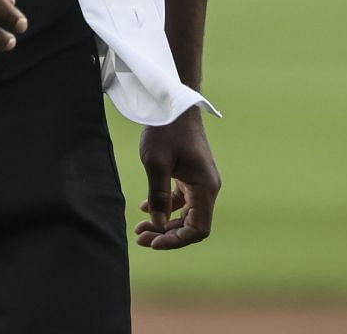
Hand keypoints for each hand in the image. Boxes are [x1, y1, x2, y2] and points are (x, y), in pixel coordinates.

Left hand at [134, 106, 219, 248]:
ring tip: (139, 229)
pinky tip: (144, 208)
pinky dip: (165, 207)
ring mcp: (200, 181)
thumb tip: (157, 225)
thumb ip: (157, 196)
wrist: (173, 103)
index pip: (198, 229)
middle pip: (191, 224)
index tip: (154, 242)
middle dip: (166, 234)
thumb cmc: (166, 130)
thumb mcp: (156, 163)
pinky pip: (181, 200)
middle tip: (139, 238)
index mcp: (205, 186)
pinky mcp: (191, 175)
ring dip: (164, 223)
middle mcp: (208, 187)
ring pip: (186, 214)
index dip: (177, 241)